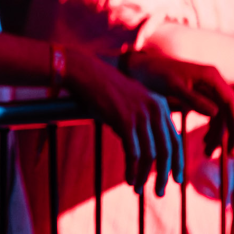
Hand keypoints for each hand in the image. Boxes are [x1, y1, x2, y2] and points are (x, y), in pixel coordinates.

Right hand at [65, 47, 182, 195]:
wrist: (85, 72)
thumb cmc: (103, 88)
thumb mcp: (131, 101)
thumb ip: (143, 120)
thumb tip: (145, 149)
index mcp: (160, 105)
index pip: (176, 139)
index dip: (177, 161)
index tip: (176, 178)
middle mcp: (155, 110)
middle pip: (167, 150)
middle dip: (164, 174)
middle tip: (160, 191)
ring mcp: (141, 115)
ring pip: (151, 154)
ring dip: (145, 175)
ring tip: (139, 189)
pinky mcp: (125, 121)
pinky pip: (133, 153)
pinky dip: (132, 169)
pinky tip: (129, 179)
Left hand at [127, 49, 233, 155]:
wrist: (143, 67)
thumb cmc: (155, 74)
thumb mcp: (172, 87)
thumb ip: (193, 99)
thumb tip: (215, 113)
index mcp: (211, 77)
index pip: (230, 103)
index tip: (232, 146)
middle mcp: (214, 82)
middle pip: (230, 111)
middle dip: (230, 133)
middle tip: (228, 155)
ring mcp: (210, 89)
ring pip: (222, 116)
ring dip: (218, 135)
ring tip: (208, 153)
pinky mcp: (202, 96)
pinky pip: (213, 115)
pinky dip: (211, 129)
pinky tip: (205, 143)